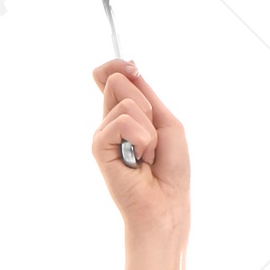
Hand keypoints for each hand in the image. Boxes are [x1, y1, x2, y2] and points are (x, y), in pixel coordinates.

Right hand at [89, 60, 190, 238]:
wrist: (167, 203)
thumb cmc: (171, 169)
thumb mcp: (166, 122)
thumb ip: (145, 93)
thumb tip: (127, 67)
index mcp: (126, 114)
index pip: (111, 75)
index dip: (119, 66)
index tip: (133, 70)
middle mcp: (110, 121)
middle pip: (118, 81)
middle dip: (146, 107)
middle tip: (153, 139)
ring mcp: (103, 133)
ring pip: (126, 102)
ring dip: (149, 130)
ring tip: (147, 154)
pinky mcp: (98, 146)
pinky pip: (122, 122)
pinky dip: (142, 139)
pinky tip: (138, 160)